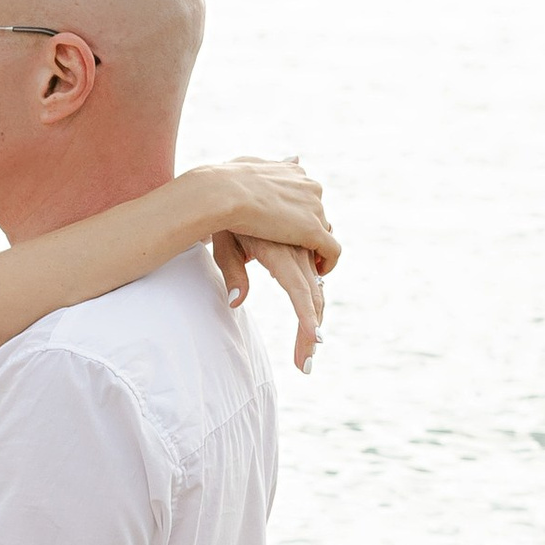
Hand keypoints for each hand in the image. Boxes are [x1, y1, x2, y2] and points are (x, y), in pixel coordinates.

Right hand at [203, 156, 337, 266]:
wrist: (225, 192)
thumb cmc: (227, 181)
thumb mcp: (251, 165)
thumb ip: (273, 165)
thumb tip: (295, 158)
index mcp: (293, 174)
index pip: (306, 197)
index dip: (298, 217)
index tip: (286, 232)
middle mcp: (309, 188)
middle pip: (318, 216)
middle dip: (307, 234)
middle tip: (295, 253)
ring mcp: (313, 208)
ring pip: (325, 234)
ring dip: (315, 251)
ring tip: (303, 269)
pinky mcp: (313, 230)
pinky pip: (331, 251)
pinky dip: (327, 264)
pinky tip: (316, 274)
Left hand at [213, 231, 328, 371]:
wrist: (230, 183)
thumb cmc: (223, 221)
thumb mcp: (224, 248)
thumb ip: (233, 275)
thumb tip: (237, 303)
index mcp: (279, 255)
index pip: (301, 293)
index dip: (309, 320)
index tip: (314, 344)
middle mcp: (297, 247)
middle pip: (313, 296)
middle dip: (310, 330)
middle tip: (304, 362)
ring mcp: (304, 237)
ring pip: (318, 278)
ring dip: (314, 306)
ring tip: (306, 335)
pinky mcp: (308, 225)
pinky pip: (320, 250)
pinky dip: (317, 269)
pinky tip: (307, 278)